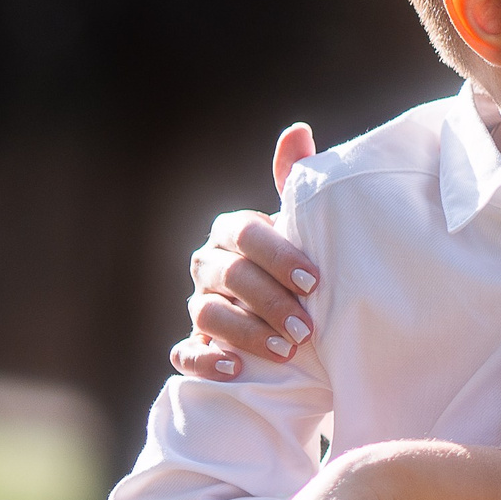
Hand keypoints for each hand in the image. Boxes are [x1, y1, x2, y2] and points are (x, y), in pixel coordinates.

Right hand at [173, 123, 322, 381]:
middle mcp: (209, 264)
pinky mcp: (193, 344)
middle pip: (231, 277)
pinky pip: (185, 353)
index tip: (315, 281)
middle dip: (270, 302)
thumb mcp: (302, 226)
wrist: (295, 317)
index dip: (279, 257)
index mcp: (233, 231)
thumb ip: (296, 182)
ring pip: (209, 315)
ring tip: (286, 353)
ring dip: (246, 334)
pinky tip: (234, 369)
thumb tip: (298, 130)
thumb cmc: (299, 264)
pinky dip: (205, 361)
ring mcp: (198, 304)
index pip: (246, 234)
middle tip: (306, 328)